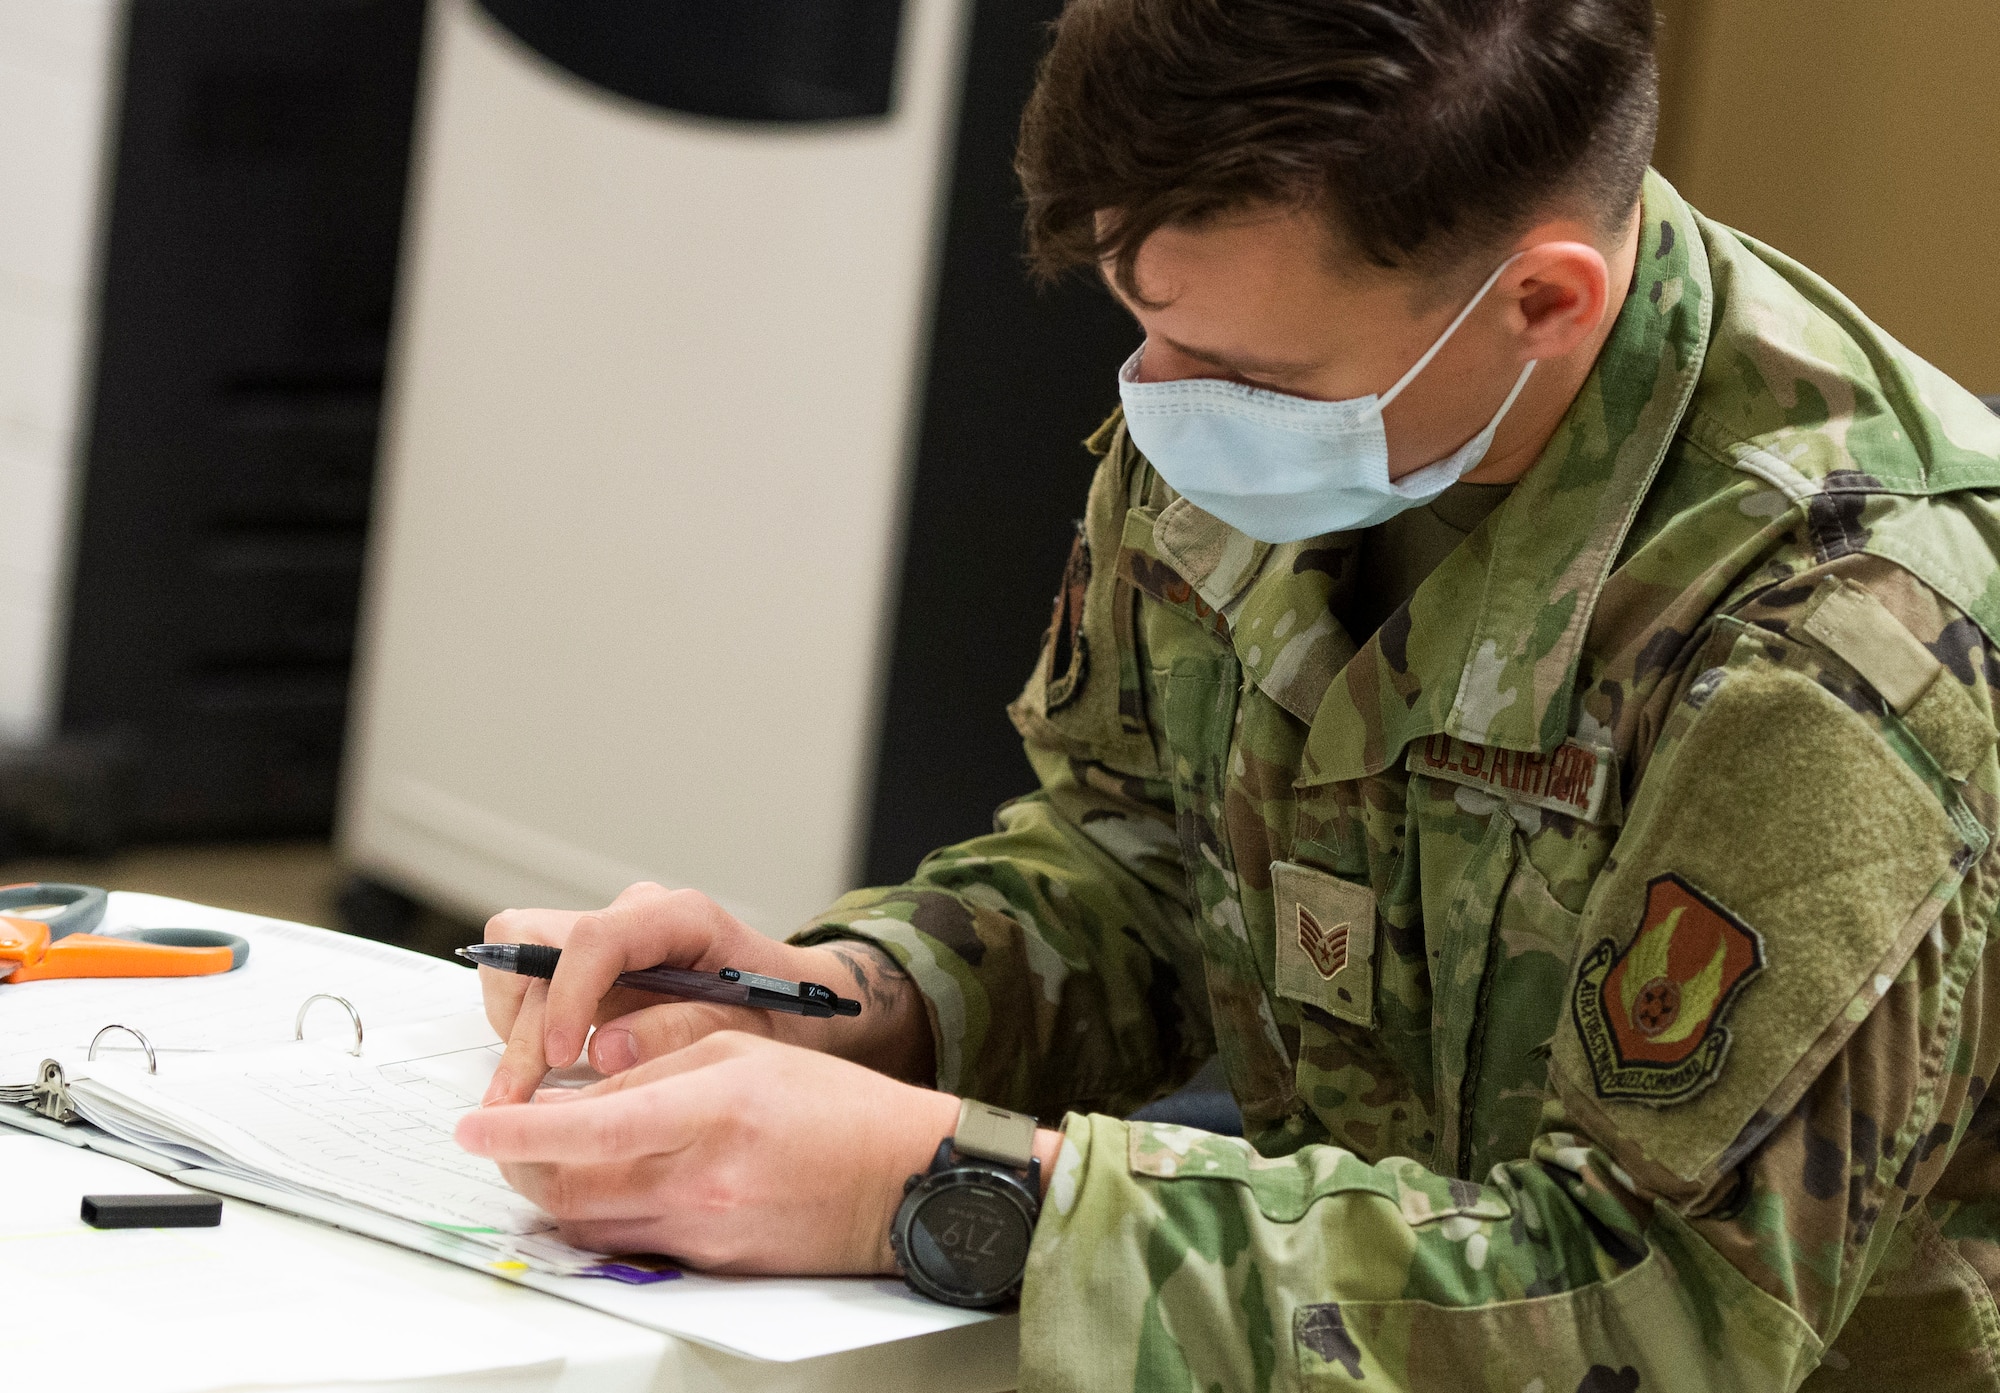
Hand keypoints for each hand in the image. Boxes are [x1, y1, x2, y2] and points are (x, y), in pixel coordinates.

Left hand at [458, 1032, 963, 1271]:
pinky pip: (631, 1245)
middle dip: (519, 1167)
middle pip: (566, 1191)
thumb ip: (657, 1065)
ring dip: (557, 1196)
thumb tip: (584, 1088)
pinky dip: (607, 1217)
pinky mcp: (712, 1265)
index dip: (517, 1131)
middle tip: (506, 1141)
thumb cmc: (836, 1107)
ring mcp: (704, 1230)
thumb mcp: (741, 1052)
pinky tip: (621, 1187)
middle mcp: (700, 1178)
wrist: (903, 1179)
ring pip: (588, 1226)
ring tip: (560, 1162)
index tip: (472, 1127)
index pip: (587, 1129)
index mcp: (708, 1109)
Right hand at [477, 882, 931, 1104]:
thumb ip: (686, 1031)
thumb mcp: (753, 1030)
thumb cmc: (781, 1014)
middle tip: (518, 1105)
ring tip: (535, 1094)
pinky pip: (526, 988)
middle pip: (537, 946)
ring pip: (519, 964)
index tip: (563, 1058)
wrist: (793, 1007)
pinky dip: (524, 1033)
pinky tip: (555, 1076)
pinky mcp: (586, 970)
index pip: (596, 938)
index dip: (568, 996)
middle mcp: (632, 918)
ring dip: (516, 1030)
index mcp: (678, 918)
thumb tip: (604, 1048)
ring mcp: (605, 941)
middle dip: (524, 1028)